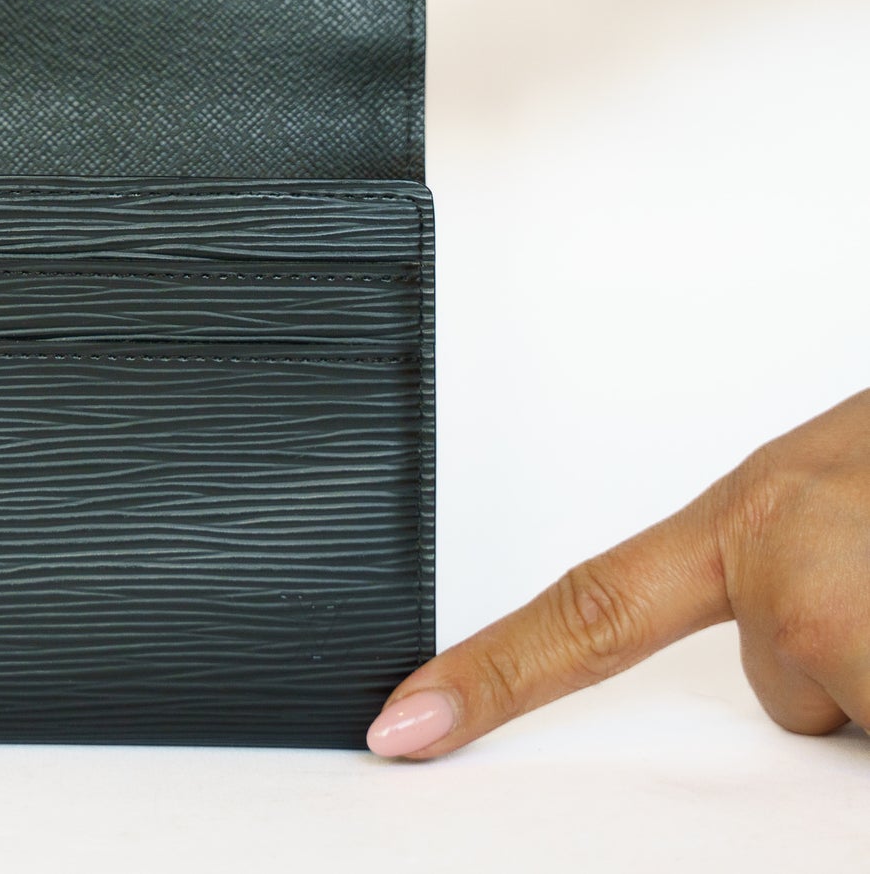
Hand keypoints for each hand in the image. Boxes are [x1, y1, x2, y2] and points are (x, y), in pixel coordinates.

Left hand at [366, 389, 869, 757]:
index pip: (587, 606)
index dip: (491, 675)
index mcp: (753, 514)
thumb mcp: (854, 498)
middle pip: (791, 688)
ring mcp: (857, 611)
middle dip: (859, 658)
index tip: (401, 727)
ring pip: (864, 710)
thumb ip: (804, 577)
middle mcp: (790, 558)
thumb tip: (805, 672)